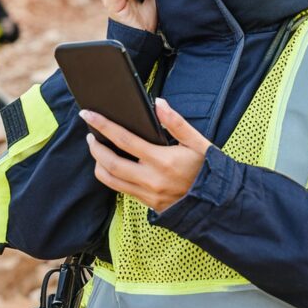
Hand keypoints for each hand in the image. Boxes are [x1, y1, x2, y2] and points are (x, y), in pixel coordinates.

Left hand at [82, 98, 211, 212]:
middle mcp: (151, 179)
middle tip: (90, 135)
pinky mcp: (148, 204)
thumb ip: (176, 123)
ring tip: (98, 150)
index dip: (102, 125)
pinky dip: (111, 176)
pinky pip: (121, 190)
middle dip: (95, 147)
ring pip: (110, 180)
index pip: (123, 139)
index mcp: (162, 160)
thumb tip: (159, 103)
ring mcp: (148, 194)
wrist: (219, 203)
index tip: (88, 114)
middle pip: (109, 163)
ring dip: (99, 164)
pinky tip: (113, 166)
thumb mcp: (198, 142)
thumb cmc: (208, 170)